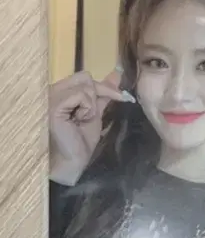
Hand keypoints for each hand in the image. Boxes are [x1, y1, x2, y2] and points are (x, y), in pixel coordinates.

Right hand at [48, 70, 133, 185]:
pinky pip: (81, 94)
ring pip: (84, 84)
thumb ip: (102, 94)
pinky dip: (87, 108)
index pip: (84, 77)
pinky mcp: (54, 104)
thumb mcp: (95, 114)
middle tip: (93, 115)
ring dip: (91, 105)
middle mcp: (52, 90)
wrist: (72, 162)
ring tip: (81, 120)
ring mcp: (51, 96)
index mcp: (60, 92)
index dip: (103, 87)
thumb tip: (116, 75)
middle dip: (99, 94)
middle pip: (84, 77)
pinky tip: (79, 120)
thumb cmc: (80, 143)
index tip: (121, 97)